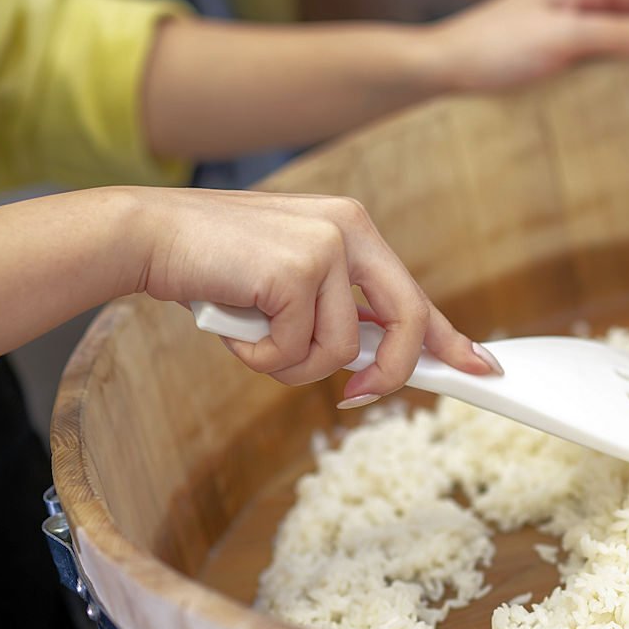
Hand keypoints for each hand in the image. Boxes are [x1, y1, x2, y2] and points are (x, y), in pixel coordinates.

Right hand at [136, 189, 500, 405]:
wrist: (148, 235)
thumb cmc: (216, 267)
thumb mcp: (288, 283)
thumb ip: (334, 312)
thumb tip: (372, 363)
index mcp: (353, 229)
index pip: (414, 295)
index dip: (449, 337)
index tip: (480, 366)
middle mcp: (350, 230)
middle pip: (407, 323)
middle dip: (386, 375)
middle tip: (357, 400)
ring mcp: (326, 247)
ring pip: (340, 352)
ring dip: (292, 364)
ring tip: (254, 335)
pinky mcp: (297, 271)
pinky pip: (298, 353)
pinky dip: (262, 359)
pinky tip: (236, 327)